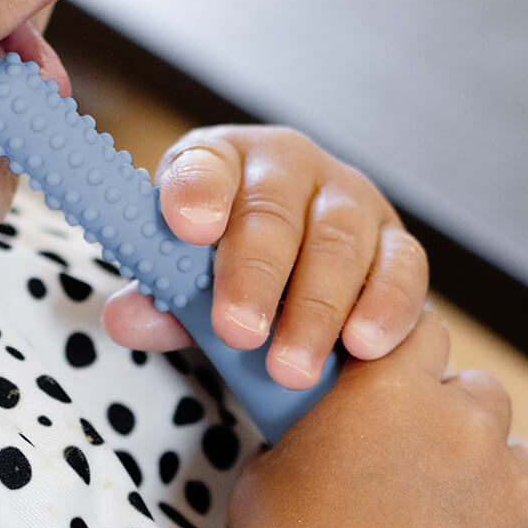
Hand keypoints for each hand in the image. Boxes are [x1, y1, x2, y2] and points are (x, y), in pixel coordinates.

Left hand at [101, 124, 427, 388]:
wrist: (298, 264)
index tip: (189, 228)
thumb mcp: (187, 273)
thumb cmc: (228, 261)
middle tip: (238, 333)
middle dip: (255, 276)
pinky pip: (402, 269)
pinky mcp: (397, 241)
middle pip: (274, 211)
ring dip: (315, 309)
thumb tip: (125, 320)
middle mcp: (290, 166)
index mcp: (224, 160)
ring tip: (290, 367)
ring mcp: (350, 198)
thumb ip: (162, 297)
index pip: (205, 164)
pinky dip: (385, 308)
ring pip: (339, 242)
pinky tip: (363, 347)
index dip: (196, 192)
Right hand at [180, 314, 527, 527]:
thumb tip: (302, 436)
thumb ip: (303, 434)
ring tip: (465, 524)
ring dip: (507, 481)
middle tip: (421, 468)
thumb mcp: (270, 467)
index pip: (426, 328)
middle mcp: (464, 419)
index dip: (413, 354)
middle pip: (483, 391)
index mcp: (393, 385)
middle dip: (459, 421)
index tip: (401, 381)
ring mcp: (514, 484)